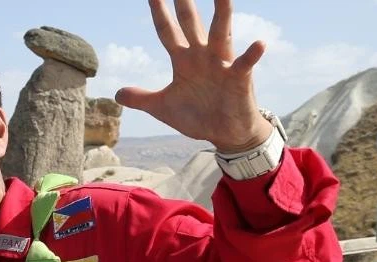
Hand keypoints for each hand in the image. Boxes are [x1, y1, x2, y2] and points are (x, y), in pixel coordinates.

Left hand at [114, 0, 271, 152]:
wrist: (224, 133)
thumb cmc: (197, 115)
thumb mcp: (163, 107)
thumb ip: (142, 99)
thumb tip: (117, 94)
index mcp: (183, 60)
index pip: (167, 31)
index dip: (159, 12)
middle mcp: (202, 56)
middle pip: (191, 23)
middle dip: (185, 3)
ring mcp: (221, 64)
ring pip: (221, 33)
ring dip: (222, 13)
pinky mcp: (239, 78)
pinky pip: (245, 64)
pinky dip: (252, 54)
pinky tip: (259, 43)